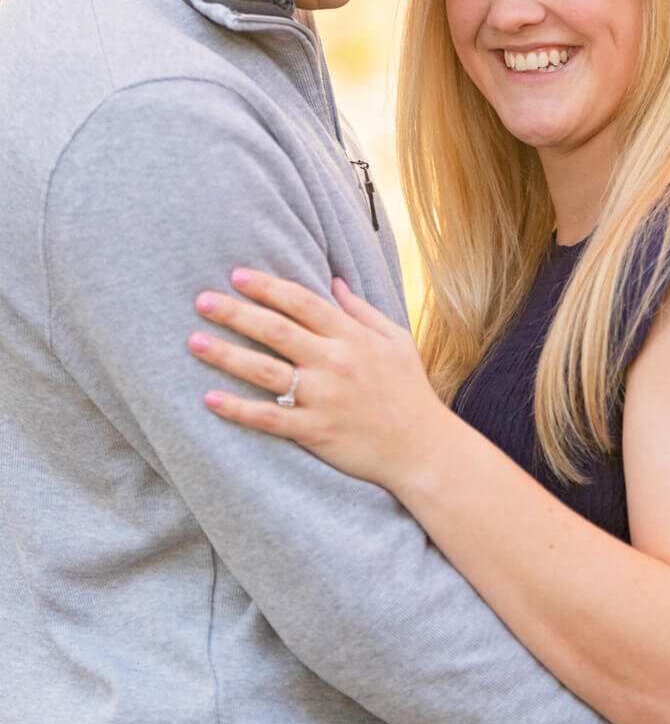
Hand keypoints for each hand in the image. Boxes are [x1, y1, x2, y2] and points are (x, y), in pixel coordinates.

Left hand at [189, 269, 442, 488]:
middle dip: (235, 313)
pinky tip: (210, 398)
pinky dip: (238, 409)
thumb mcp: (396, 341)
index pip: (302, 302)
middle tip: (201, 301)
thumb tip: (334, 281)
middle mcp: (334, 363)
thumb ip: (362, 310)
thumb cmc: (409, 392)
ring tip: (193, 342)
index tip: (237, 275)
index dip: (268, 286)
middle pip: (275, 331)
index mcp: (352, 337)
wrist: (422, 448)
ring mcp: (322, 398)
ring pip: (264, 371)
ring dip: (226, 355)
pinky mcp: (314, 431)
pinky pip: (268, 418)